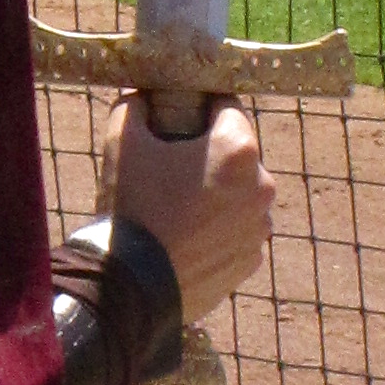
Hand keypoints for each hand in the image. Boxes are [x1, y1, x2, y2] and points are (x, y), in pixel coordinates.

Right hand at [95, 99, 273, 324]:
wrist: (131, 286)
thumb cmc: (130, 207)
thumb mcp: (123, 143)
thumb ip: (135, 108)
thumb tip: (141, 99)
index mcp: (238, 148)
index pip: (226, 108)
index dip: (199, 112)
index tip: (178, 123)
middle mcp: (262, 185)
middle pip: (237, 156)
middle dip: (210, 158)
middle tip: (172, 174)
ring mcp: (260, 227)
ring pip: (239, 197)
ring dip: (217, 197)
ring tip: (177, 213)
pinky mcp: (251, 260)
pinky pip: (237, 233)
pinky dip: (218, 233)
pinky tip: (186, 240)